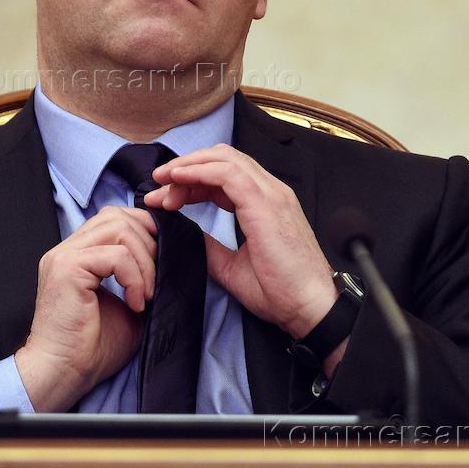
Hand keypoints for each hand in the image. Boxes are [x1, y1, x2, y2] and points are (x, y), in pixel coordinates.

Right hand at [14, 206, 156, 411]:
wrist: (64, 373)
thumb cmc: (92, 348)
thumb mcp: (127, 304)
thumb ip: (139, 278)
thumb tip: (168, 261)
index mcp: (78, 254)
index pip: (114, 218)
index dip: (144, 231)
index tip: (162, 260)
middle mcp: (68, 249)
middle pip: (118, 215)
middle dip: (149, 242)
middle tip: (156, 279)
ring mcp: (64, 256)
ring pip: (119, 228)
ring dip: (144, 260)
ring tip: (146, 293)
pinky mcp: (67, 268)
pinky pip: (116, 255)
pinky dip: (134, 277)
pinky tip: (135, 302)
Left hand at [143, 143, 336, 338]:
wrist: (311, 309)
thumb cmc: (282, 292)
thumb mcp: (234, 267)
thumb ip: (212, 247)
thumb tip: (188, 235)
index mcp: (265, 203)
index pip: (224, 175)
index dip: (191, 181)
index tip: (164, 199)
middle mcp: (270, 192)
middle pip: (221, 160)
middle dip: (186, 168)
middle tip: (157, 186)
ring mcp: (271, 194)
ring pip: (223, 159)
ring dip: (188, 166)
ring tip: (162, 180)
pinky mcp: (266, 204)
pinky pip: (227, 174)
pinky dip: (198, 171)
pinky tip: (177, 180)